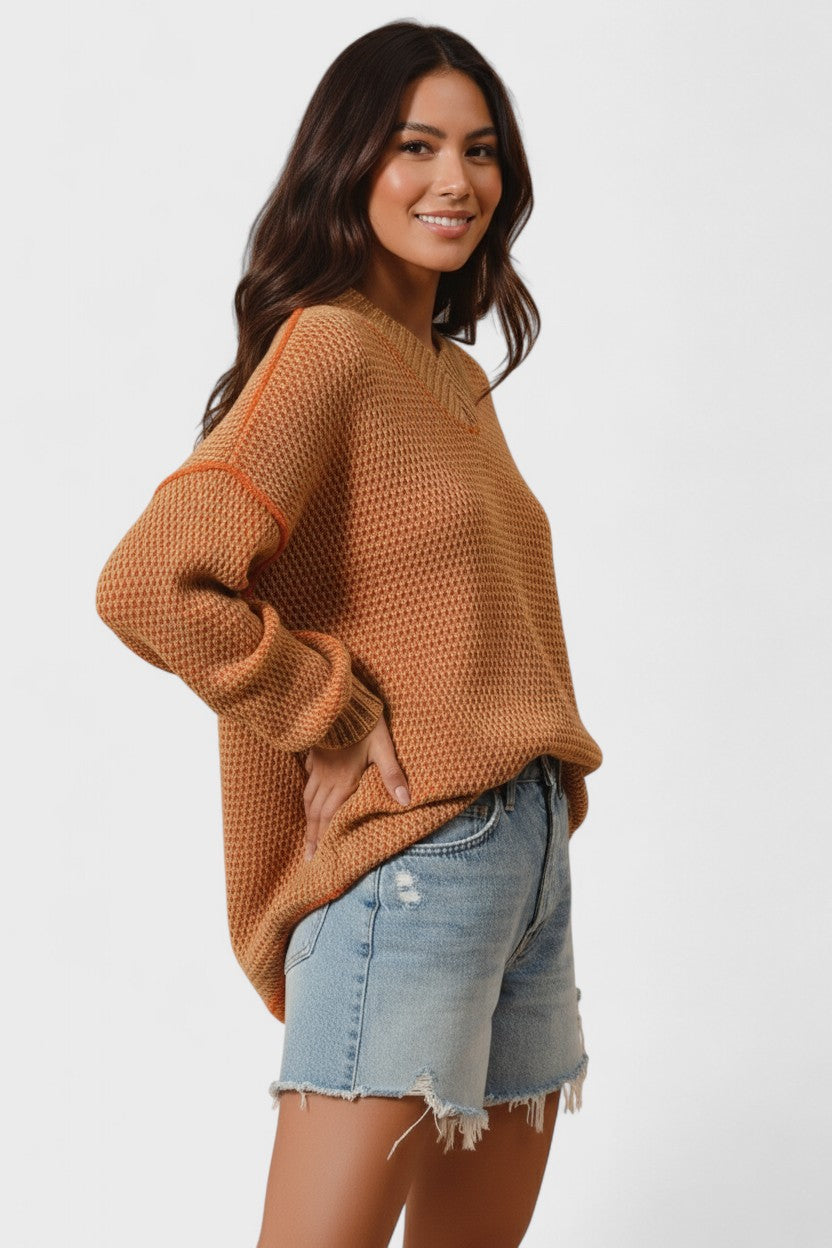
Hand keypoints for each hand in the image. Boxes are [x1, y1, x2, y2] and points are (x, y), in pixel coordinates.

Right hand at [301, 712, 409, 860]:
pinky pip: (308, 778)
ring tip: (307, 833)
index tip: (315, 858)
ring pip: (309, 797)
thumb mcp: (384, 748)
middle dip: (312, 836)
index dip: (323, 839)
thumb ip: (393, 774)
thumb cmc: (366, 723)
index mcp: (343, 781)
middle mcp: (327, 777)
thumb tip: (406, 801)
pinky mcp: (316, 752)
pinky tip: (309, 794)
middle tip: (308, 857)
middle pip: (316, 812)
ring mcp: (319, 765)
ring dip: (308, 818)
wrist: (341, 699)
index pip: (330, 817)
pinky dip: (307, 792)